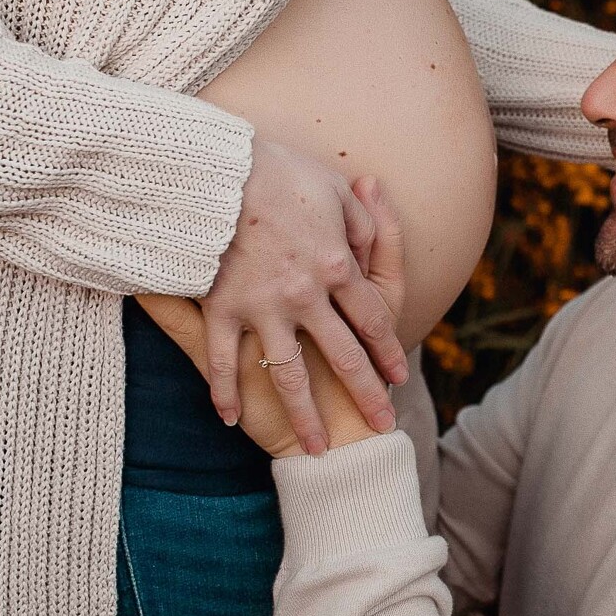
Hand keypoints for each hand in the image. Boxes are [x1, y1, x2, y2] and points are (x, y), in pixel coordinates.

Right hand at [202, 139, 408, 453]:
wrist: (219, 167)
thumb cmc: (281, 171)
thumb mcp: (337, 190)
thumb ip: (365, 225)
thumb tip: (371, 252)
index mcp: (338, 265)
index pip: (372, 320)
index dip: (386, 351)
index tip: (396, 377)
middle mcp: (305, 295)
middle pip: (344, 357)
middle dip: (365, 396)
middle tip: (380, 430)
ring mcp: (261, 307)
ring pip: (289, 374)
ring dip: (304, 415)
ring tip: (316, 449)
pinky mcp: (220, 308)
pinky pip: (221, 360)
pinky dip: (224, 391)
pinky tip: (230, 418)